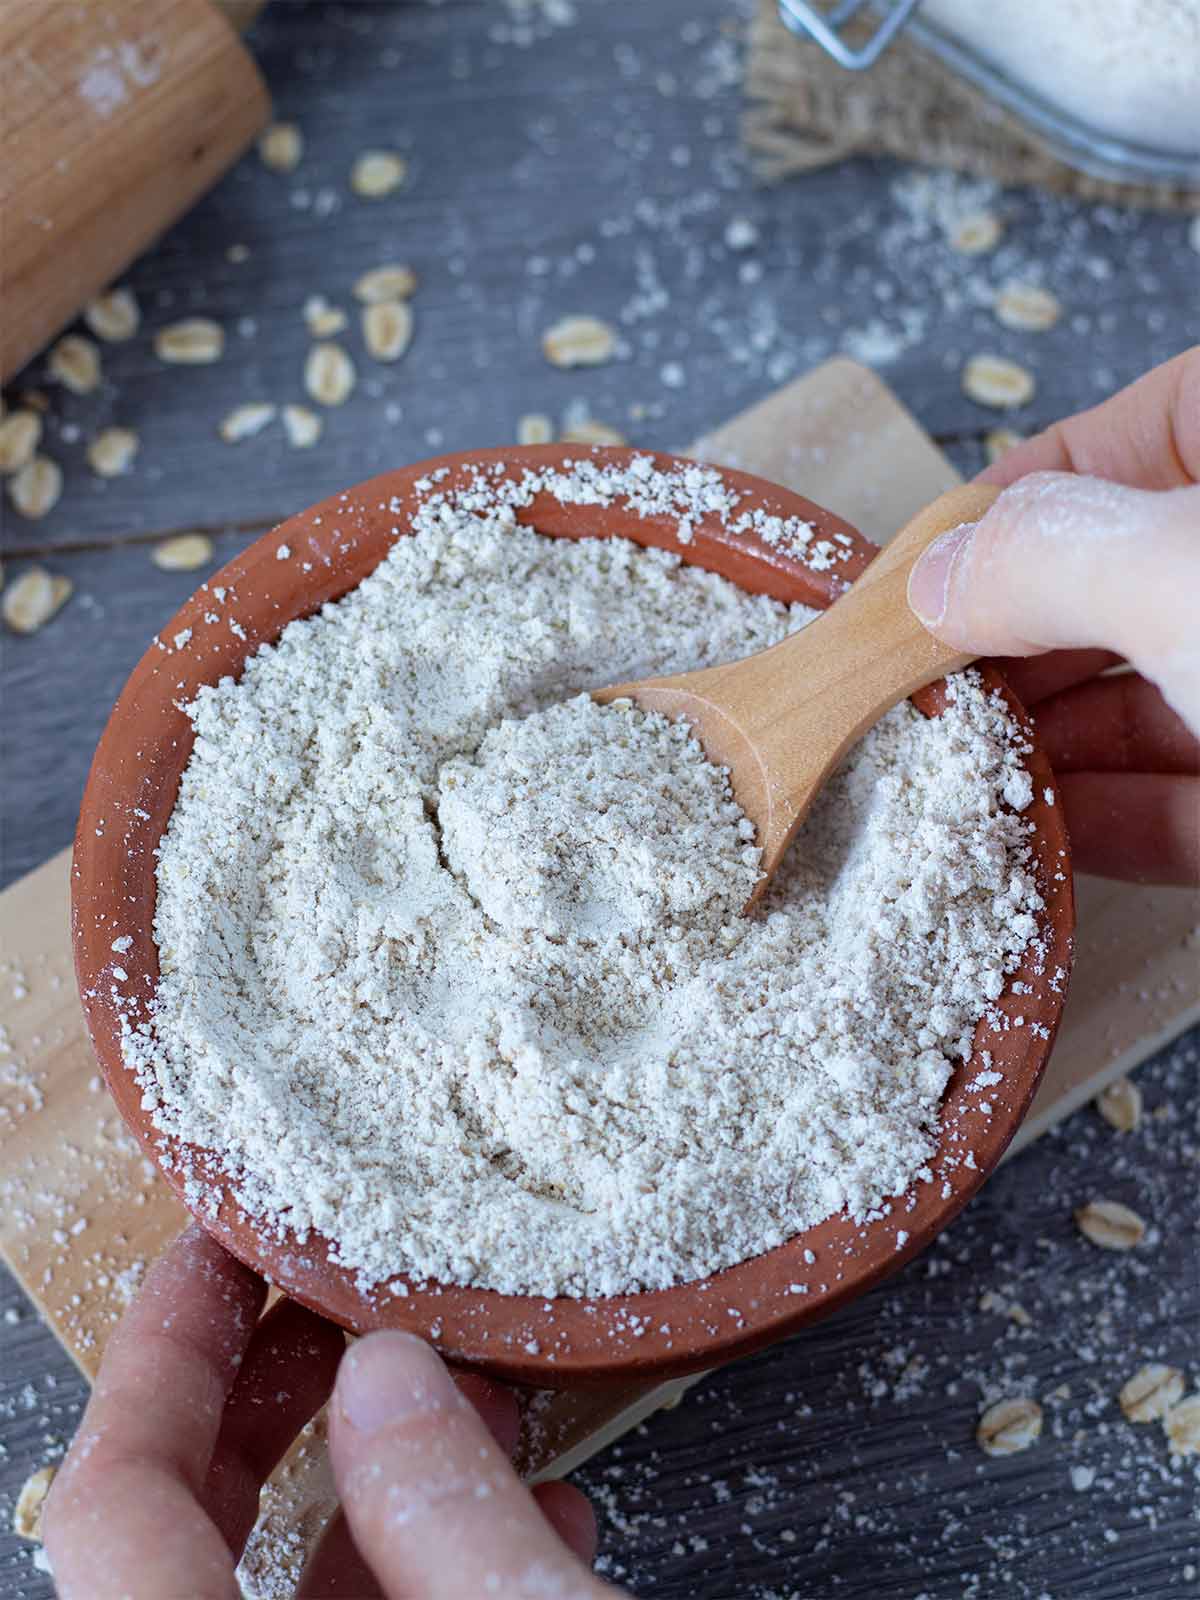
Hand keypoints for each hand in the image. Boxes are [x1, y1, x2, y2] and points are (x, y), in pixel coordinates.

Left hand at [43, 1225, 616, 1598]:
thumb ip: (446, 1513)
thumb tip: (391, 1375)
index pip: (114, 1499)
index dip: (162, 1353)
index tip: (217, 1251)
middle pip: (184, 1523)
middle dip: (275, 1393)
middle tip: (337, 1298)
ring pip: (288, 1579)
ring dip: (383, 1472)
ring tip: (470, 1388)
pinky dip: (435, 1559)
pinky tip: (534, 1510)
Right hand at [908, 347, 1199, 884]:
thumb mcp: (1182, 572)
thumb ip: (1043, 561)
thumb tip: (937, 575)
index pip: (1144, 428)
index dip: (1026, 486)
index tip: (930, 554)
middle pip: (1127, 583)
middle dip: (1017, 640)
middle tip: (918, 681)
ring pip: (1152, 701)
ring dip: (1048, 743)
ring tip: (951, 769)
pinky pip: (1187, 802)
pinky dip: (1112, 824)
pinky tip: (1034, 843)